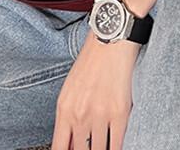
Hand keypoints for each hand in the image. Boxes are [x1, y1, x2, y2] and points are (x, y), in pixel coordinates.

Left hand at [51, 30, 139, 149]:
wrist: (111, 40)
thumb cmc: (92, 61)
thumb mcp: (71, 89)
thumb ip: (69, 118)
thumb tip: (71, 144)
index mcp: (64, 109)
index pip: (59, 148)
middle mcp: (79, 115)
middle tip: (89, 146)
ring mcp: (100, 115)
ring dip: (101, 149)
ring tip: (102, 144)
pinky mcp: (120, 113)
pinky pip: (117, 146)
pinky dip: (117, 149)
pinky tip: (116, 147)